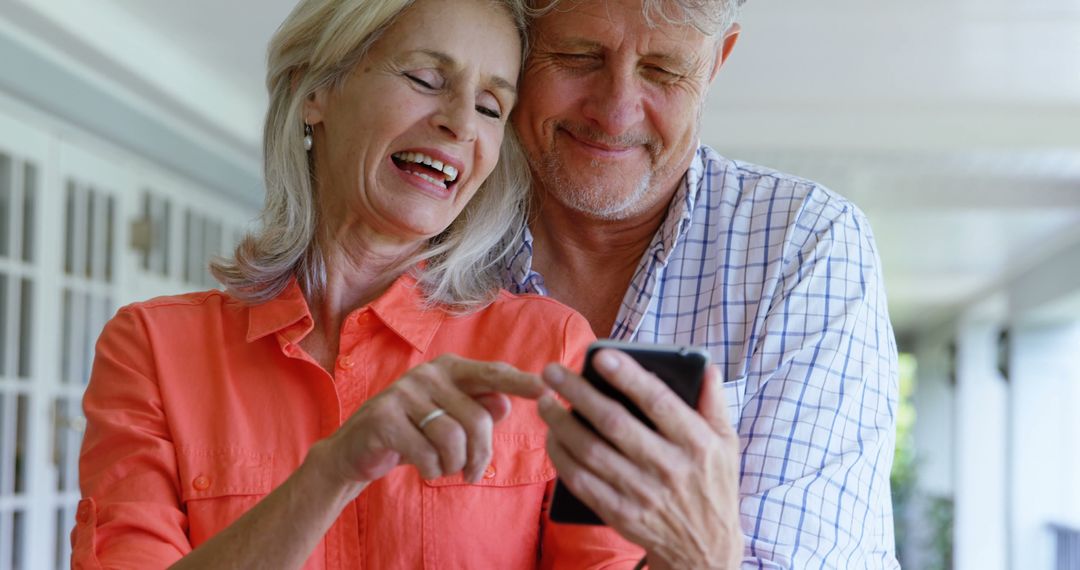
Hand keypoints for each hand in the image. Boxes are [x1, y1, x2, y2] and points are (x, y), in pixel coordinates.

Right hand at [314, 355, 545, 489]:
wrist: (357, 450)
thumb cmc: (414, 432)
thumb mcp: (449, 420)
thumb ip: (478, 408)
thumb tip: (505, 404)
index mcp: (449, 369)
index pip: (493, 373)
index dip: (521, 382)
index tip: (548, 387)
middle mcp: (428, 374)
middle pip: (477, 418)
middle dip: (480, 454)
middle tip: (472, 471)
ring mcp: (404, 393)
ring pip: (453, 439)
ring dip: (452, 464)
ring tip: (442, 466)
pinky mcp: (385, 418)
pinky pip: (428, 454)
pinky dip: (431, 470)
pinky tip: (422, 466)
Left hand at [537, 349, 742, 568]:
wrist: (706, 550)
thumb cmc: (713, 486)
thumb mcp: (727, 445)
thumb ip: (714, 404)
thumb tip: (704, 366)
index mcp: (697, 443)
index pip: (658, 402)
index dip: (628, 377)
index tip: (600, 356)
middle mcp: (670, 467)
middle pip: (615, 423)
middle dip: (579, 393)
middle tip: (553, 371)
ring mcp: (643, 494)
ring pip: (591, 451)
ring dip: (562, 423)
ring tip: (545, 401)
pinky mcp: (622, 514)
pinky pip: (582, 482)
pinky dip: (563, 457)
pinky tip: (552, 437)